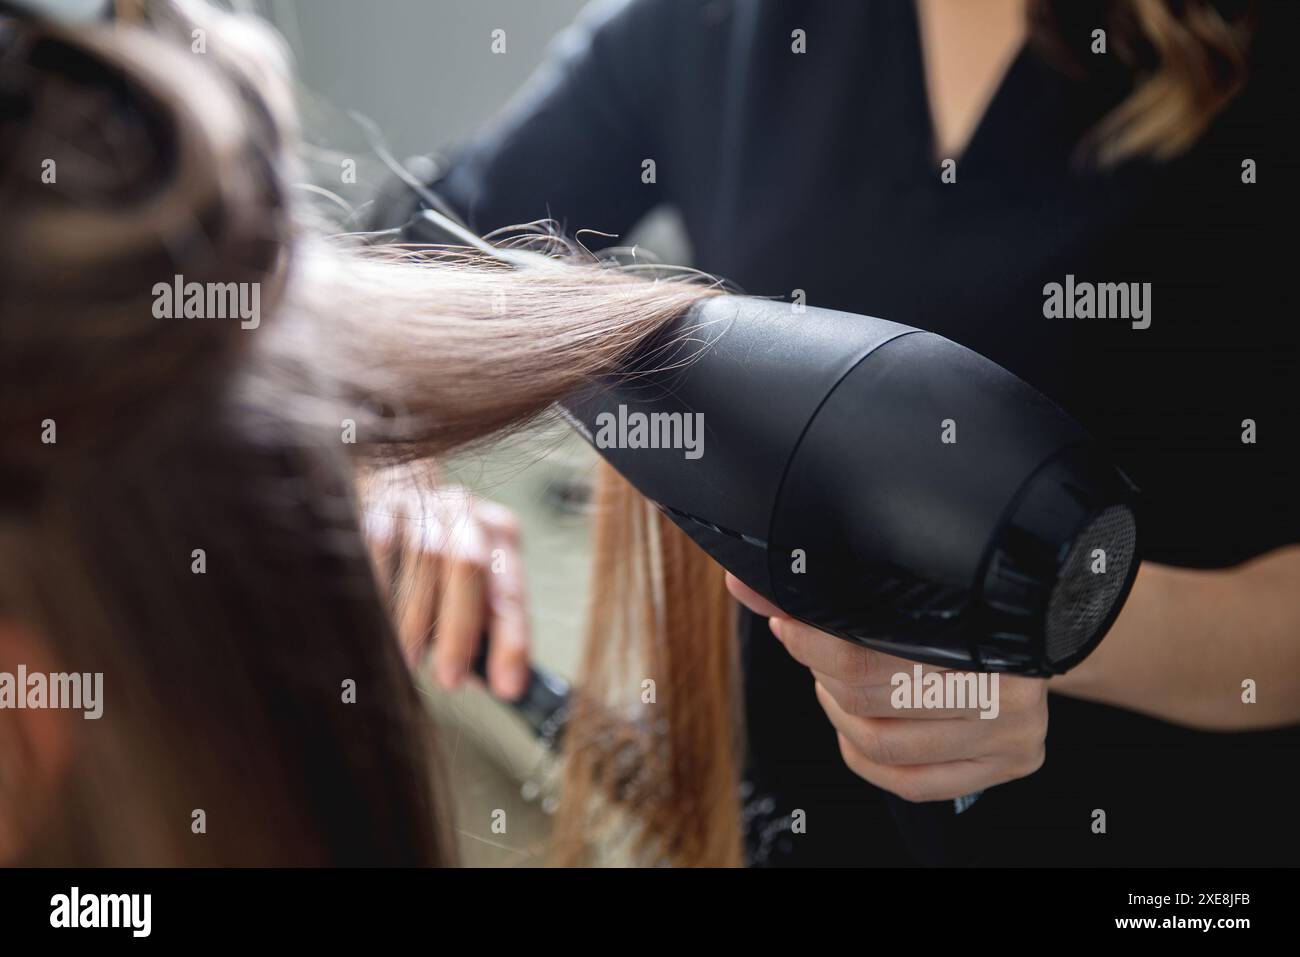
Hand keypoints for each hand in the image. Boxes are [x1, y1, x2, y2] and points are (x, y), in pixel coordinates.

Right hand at [362, 467, 530, 699]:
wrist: (394, 489)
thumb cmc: (439, 558)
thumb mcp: (472, 584)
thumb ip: (485, 627)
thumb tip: (495, 682)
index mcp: (500, 534)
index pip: (510, 591)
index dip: (512, 640)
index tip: (508, 687)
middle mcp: (465, 513)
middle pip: (468, 566)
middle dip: (460, 630)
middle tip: (449, 680)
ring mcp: (422, 506)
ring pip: (423, 559)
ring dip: (416, 620)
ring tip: (411, 660)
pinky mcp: (380, 508)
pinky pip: (379, 551)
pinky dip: (381, 595)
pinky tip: (378, 626)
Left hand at [726, 574, 1047, 802]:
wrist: (1046, 626)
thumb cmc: (970, 601)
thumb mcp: (918, 584)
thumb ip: (833, 587)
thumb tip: (745, 584)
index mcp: (989, 629)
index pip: (873, 651)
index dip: (815, 641)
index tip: (784, 621)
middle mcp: (1009, 687)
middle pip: (870, 697)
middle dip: (822, 670)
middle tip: (809, 644)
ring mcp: (1012, 734)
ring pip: (881, 744)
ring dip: (838, 713)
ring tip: (834, 682)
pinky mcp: (1007, 767)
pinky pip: (907, 782)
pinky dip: (863, 755)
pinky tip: (856, 724)